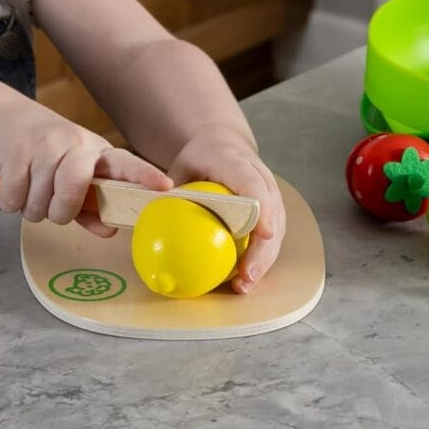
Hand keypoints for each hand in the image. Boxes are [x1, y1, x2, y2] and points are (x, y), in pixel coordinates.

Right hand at [0, 98, 171, 235]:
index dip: (145, 176)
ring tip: (30, 187)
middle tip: (52, 206)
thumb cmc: (43, 150)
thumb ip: (91, 206)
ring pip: (40, 203)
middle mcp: (74, 145)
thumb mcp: (72, 171)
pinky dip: (11, 202)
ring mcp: (43, 146)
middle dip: (60, 211)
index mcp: (95, 151)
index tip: (165, 187)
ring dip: (31, 208)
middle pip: (72, 191)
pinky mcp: (14, 153)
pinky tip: (13, 183)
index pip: (126, 163)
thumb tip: (109, 230)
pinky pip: (14, 199)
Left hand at [166, 123, 285, 293]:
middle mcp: (262, 178)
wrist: (224, 143)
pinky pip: (271, 235)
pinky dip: (260, 258)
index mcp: (238, 163)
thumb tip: (152, 218)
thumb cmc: (200, 158)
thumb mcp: (182, 167)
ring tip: (245, 285)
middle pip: (272, 215)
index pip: (255, 187)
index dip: (263, 211)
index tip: (263, 233)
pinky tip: (243, 278)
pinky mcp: (272, 209)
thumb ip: (172, 190)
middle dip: (264, 249)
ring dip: (264, 260)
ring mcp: (271, 194)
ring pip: (277, 229)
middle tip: (247, 276)